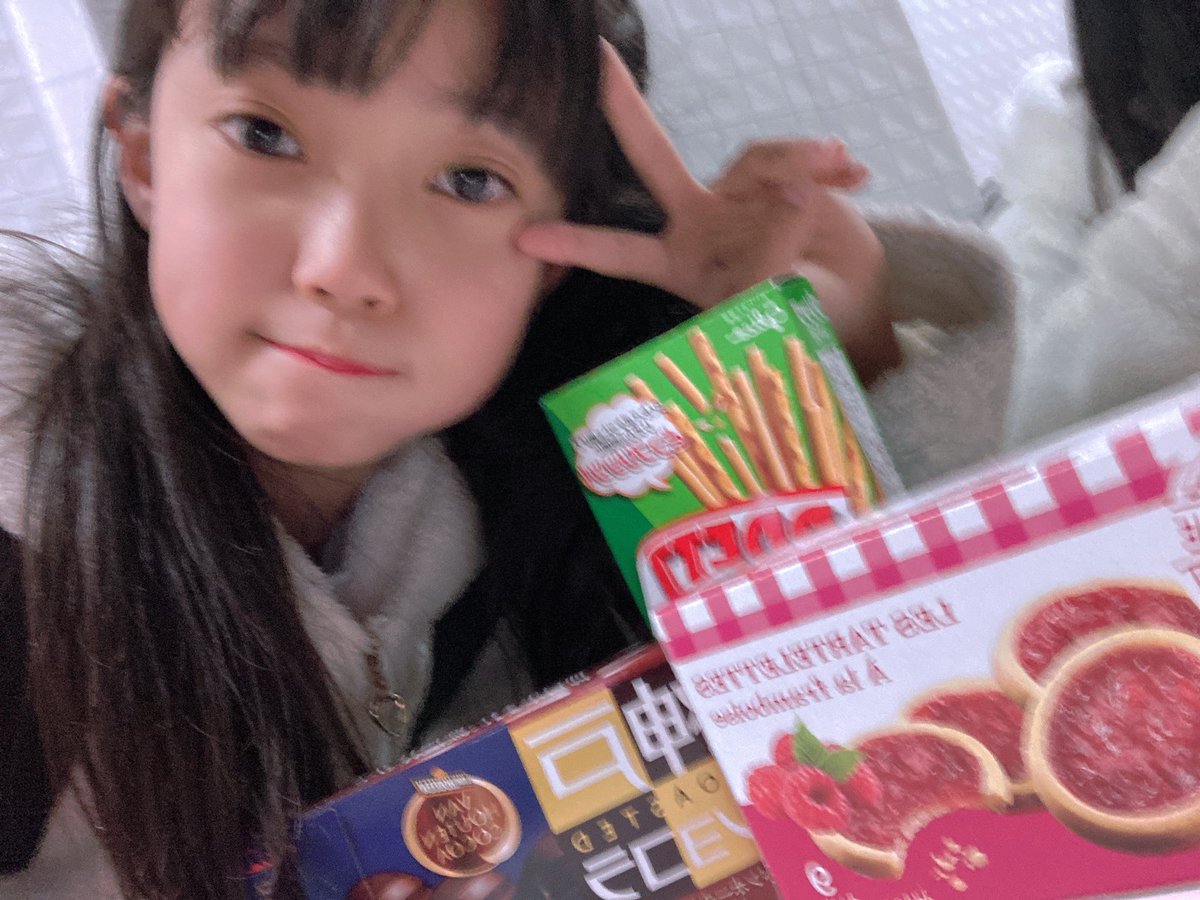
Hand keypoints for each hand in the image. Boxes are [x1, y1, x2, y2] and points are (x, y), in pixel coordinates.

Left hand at [517, 42, 898, 380]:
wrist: (856, 312)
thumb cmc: (805, 328)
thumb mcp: (779, 312)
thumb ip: (774, 259)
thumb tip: (792, 194)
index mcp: (682, 265)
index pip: (620, 254)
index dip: (577, 245)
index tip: (526, 239)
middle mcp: (701, 223)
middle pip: (654, 158)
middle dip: (625, 110)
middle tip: (598, 62)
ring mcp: (741, 196)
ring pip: (752, 157)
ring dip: (794, 160)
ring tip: (836, 172)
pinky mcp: (786, 179)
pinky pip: (798, 155)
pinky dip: (828, 163)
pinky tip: (855, 174)